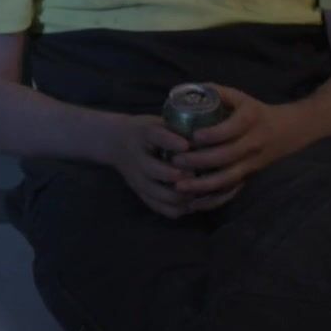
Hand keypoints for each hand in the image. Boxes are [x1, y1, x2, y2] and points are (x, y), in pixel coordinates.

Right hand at [95, 112, 237, 218]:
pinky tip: (191, 203)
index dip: (171, 141)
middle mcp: (137, 157)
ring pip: (159, 194)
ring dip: (182, 195)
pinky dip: (177, 208)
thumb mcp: (157, 121)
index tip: (186, 145)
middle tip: (199, 175)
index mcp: (143, 133)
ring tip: (200, 193)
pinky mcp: (140, 192)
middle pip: (155, 171)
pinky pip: (159, 207)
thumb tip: (215, 131)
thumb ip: (179, 128)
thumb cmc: (146, 131)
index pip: (155, 135)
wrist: (115, 142)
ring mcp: (137, 178)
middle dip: (180, 175)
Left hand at [171, 85, 306, 201]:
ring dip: (202, 185)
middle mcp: (253, 143)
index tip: (192, 137)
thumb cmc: (253, 111)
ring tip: (178, 185)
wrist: (286, 131)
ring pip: (228, 178)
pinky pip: (231, 191)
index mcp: (250, 119)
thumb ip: (214, 92)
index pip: (231, 129)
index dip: (212, 134)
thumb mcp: (238, 96)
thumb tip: (181, 92)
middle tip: (175, 161)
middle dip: (199, 160)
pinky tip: (193, 202)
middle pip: (226, 156)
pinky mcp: (249, 176)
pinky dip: (213, 199)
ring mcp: (252, 163)